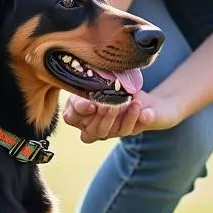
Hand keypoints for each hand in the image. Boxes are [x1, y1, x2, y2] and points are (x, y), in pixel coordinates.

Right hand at [62, 89, 181, 143]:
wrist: (138, 93)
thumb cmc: (110, 84)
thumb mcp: (98, 80)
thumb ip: (89, 84)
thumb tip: (87, 94)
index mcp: (79, 112)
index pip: (70, 117)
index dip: (80, 111)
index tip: (91, 104)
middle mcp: (93, 125)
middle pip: (91, 131)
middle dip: (101, 117)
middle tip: (108, 105)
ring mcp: (112, 130)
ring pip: (111, 132)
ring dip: (119, 118)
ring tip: (129, 103)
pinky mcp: (130, 129)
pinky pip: (131, 129)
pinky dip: (136, 119)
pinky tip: (142, 110)